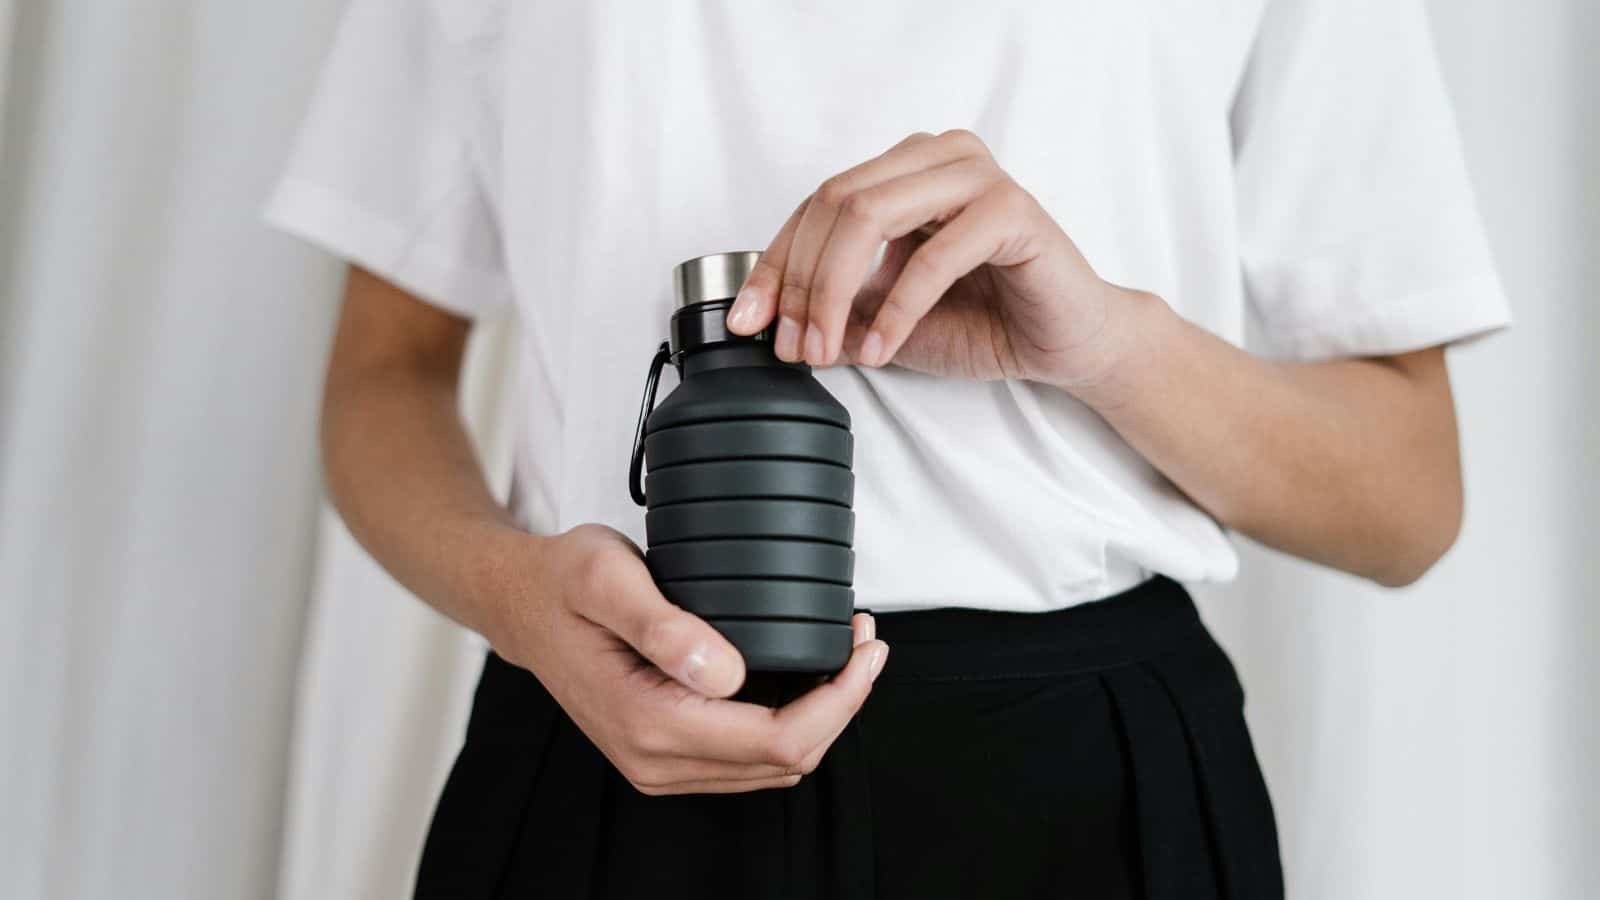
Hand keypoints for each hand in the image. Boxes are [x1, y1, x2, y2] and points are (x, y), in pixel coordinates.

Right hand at [488, 523, 888, 795]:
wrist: (519, 603)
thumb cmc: (561, 582)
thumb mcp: (605, 578)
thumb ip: (663, 625)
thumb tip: (726, 673)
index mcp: (648, 722)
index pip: (777, 740)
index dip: (838, 700)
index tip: (864, 646)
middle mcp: (655, 758)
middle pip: (785, 761)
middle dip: (841, 705)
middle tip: (866, 640)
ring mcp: (659, 763)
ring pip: (772, 766)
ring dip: (821, 715)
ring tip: (845, 652)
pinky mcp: (664, 752)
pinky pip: (748, 757)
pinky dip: (790, 720)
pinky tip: (803, 675)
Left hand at [726, 129, 1143, 387]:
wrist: (1066, 345)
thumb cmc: (985, 321)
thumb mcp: (884, 321)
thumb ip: (834, 309)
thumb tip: (768, 321)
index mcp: (904, 169)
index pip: (816, 204)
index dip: (775, 264)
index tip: (748, 322)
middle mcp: (937, 157)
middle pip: (833, 204)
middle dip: (801, 284)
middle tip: (794, 347)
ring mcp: (976, 176)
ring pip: (868, 216)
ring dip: (834, 292)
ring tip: (828, 349)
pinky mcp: (1011, 210)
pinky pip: (932, 257)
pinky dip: (895, 310)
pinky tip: (881, 347)